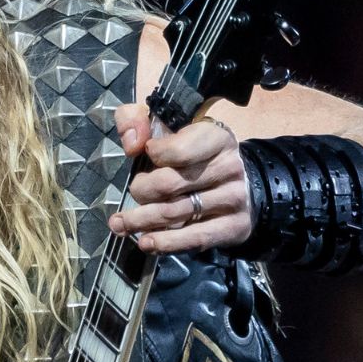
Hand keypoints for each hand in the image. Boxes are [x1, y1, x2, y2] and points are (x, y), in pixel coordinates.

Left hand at [109, 104, 253, 253]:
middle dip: (141, 191)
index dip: (154, 154)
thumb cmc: (195, 152)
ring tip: (119, 225)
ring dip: (141, 221)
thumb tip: (133, 144)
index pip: (178, 150)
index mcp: (215, 137)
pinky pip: (194, 237)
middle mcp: (228, 167)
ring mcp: (234, 198)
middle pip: (170, 185)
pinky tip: (146, 243)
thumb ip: (138, 119)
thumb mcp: (168, 124)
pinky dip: (166, 243)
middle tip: (133, 192)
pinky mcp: (234, 227)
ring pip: (176, 213)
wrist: (243, 183)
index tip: (145, 154)